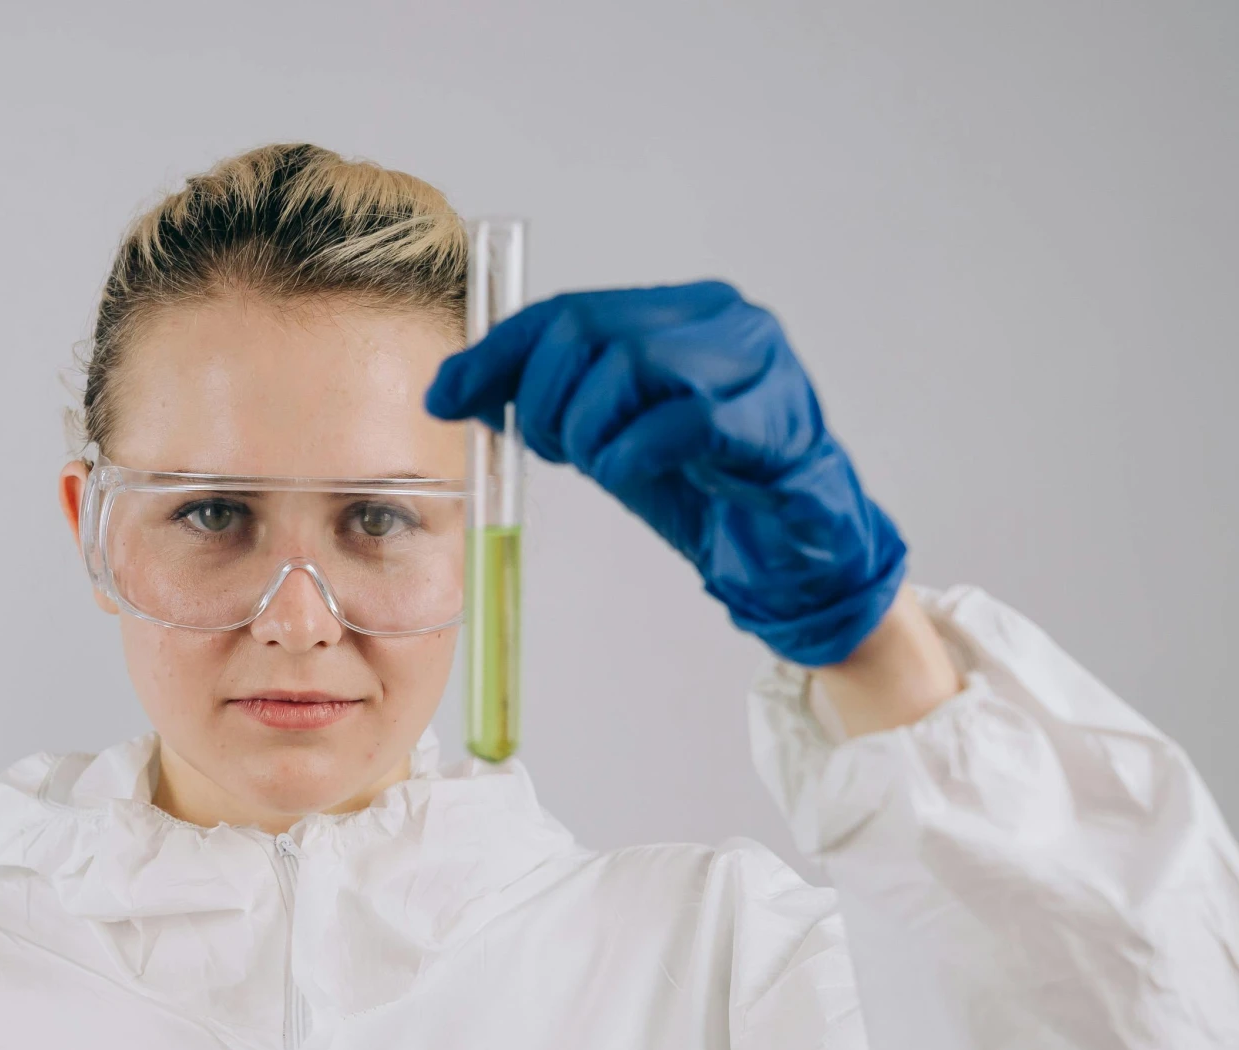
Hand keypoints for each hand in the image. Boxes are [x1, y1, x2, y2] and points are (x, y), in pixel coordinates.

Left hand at [426, 282, 906, 666]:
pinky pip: (678, 423)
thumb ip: (547, 401)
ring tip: (604, 467)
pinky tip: (631, 476)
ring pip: (628, 366)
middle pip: (586, 330)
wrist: (793, 550)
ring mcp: (757, 366)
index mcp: (685, 310)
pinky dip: (631, 456)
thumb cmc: (703, 485)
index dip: (497, 353)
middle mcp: (725, 321)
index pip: (568, 310)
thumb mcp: (608, 435)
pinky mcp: (774, 423)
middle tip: (551, 453)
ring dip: (587, 433)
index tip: (445, 396)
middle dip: (541, 400)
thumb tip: (449, 389)